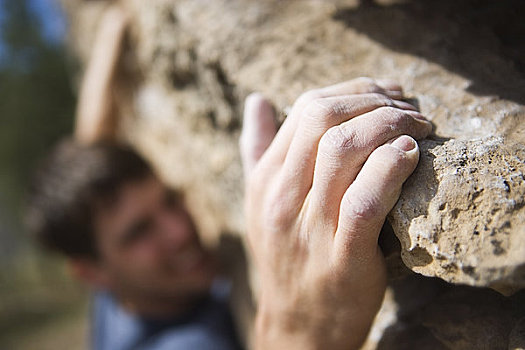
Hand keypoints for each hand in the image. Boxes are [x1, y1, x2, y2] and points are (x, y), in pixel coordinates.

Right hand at [240, 78, 431, 349]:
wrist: (297, 325)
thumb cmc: (286, 258)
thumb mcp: (260, 204)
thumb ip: (257, 150)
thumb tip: (256, 100)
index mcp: (266, 180)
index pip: (306, 109)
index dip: (353, 91)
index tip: (386, 94)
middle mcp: (283, 197)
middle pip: (323, 118)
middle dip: (374, 99)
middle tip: (409, 106)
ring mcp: (310, 226)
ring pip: (344, 149)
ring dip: (391, 124)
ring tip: (419, 127)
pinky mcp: (343, 256)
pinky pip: (366, 199)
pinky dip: (391, 167)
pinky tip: (411, 154)